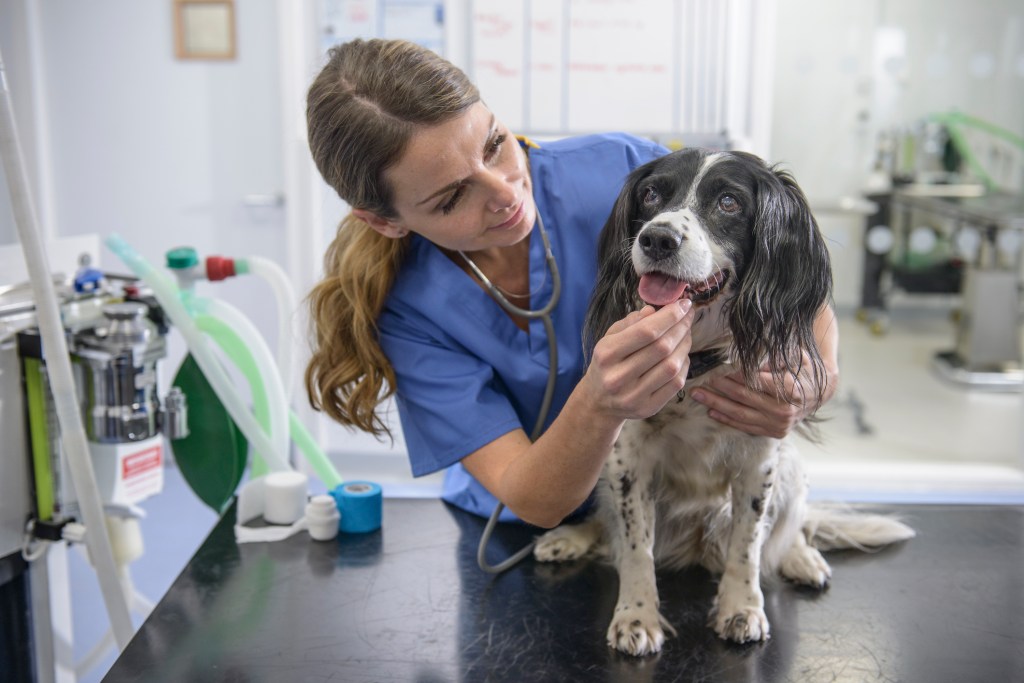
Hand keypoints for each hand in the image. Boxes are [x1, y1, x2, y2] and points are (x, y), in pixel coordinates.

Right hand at [583, 300, 694, 420]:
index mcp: (607, 354)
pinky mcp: (647, 408)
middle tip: (688, 316)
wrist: (598, 401)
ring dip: (685, 345)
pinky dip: (684, 365)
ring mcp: (633, 395)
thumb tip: (656, 310)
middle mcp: (618, 376)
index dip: (670, 316)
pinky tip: (682, 354)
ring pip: (672, 366)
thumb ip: (631, 322)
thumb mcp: (610, 338)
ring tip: (686, 333)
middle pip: (662, 348)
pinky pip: (676, 383)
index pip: (646, 331)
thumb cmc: (607, 363)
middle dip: (681, 327)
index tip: (684, 304)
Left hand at [691, 347, 837, 438]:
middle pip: (745, 398)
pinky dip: (727, 420)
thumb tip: (750, 357)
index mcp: (791, 389)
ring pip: (741, 414)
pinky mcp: (774, 433)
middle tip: (701, 380)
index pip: (756, 381)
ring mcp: (779, 424)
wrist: (818, 394)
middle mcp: (784, 410)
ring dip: (716, 405)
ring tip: (698, 395)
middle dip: (720, 388)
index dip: (735, 375)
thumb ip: (774, 357)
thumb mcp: (795, 357)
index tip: (717, 368)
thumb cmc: (803, 370)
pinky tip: (711, 411)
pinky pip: (746, 427)